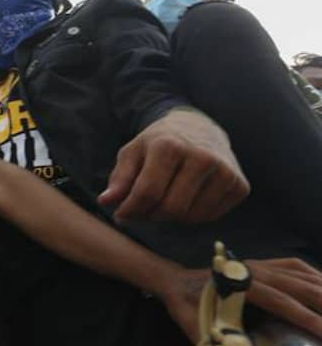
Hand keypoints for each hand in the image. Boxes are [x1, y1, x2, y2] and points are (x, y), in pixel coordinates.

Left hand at [98, 108, 248, 222]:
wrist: (199, 128)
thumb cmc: (159, 143)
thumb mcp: (133, 152)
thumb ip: (120, 178)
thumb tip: (105, 201)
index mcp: (170, 146)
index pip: (147, 192)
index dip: (130, 210)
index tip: (121, 215)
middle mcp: (202, 157)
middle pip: (171, 208)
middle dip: (151, 216)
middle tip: (142, 211)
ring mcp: (225, 171)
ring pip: (192, 217)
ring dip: (172, 218)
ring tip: (164, 201)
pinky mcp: (240, 185)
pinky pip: (211, 217)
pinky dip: (193, 216)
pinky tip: (186, 199)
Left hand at [159, 258, 321, 342]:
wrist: (176, 282)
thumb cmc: (187, 305)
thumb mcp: (195, 326)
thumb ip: (216, 343)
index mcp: (239, 285)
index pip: (281, 301)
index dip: (306, 318)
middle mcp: (253, 270)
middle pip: (298, 285)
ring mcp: (259, 264)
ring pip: (301, 274)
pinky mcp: (263, 264)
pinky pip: (295, 266)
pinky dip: (315, 275)